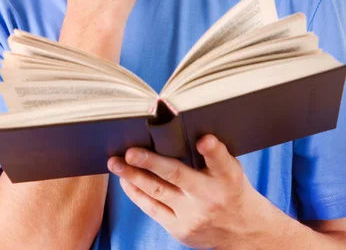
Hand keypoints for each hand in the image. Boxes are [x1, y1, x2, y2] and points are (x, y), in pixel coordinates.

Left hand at [107, 134, 264, 248]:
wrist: (242, 232)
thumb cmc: (231, 188)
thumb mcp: (231, 168)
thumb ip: (212, 152)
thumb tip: (179, 125)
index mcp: (227, 177)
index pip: (221, 160)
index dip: (212, 149)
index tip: (204, 139)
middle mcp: (209, 196)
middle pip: (178, 176)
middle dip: (151, 163)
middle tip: (130, 151)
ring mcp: (192, 215)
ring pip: (158, 192)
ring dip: (133, 176)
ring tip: (115, 163)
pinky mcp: (179, 229)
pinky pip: (152, 209)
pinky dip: (136, 193)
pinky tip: (125, 180)